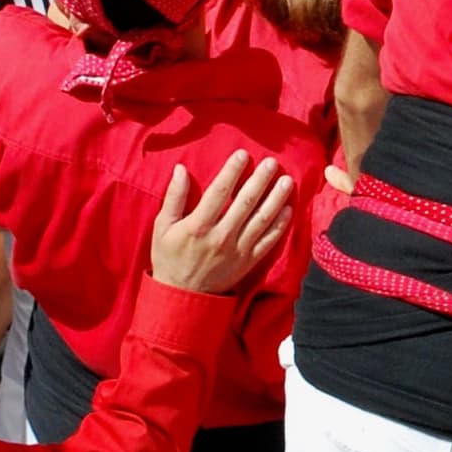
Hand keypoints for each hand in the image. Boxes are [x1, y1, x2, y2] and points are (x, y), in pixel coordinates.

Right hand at [147, 151, 298, 296]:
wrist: (183, 297)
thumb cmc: (170, 258)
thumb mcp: (163, 228)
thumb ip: (174, 197)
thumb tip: (181, 169)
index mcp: (198, 226)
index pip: (219, 192)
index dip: (232, 171)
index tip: (243, 154)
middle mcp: (220, 236)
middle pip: (245, 203)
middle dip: (260, 180)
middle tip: (272, 162)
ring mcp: (237, 250)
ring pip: (262, 220)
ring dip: (276, 199)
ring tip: (287, 181)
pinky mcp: (248, 261)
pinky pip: (268, 241)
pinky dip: (280, 225)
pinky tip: (289, 209)